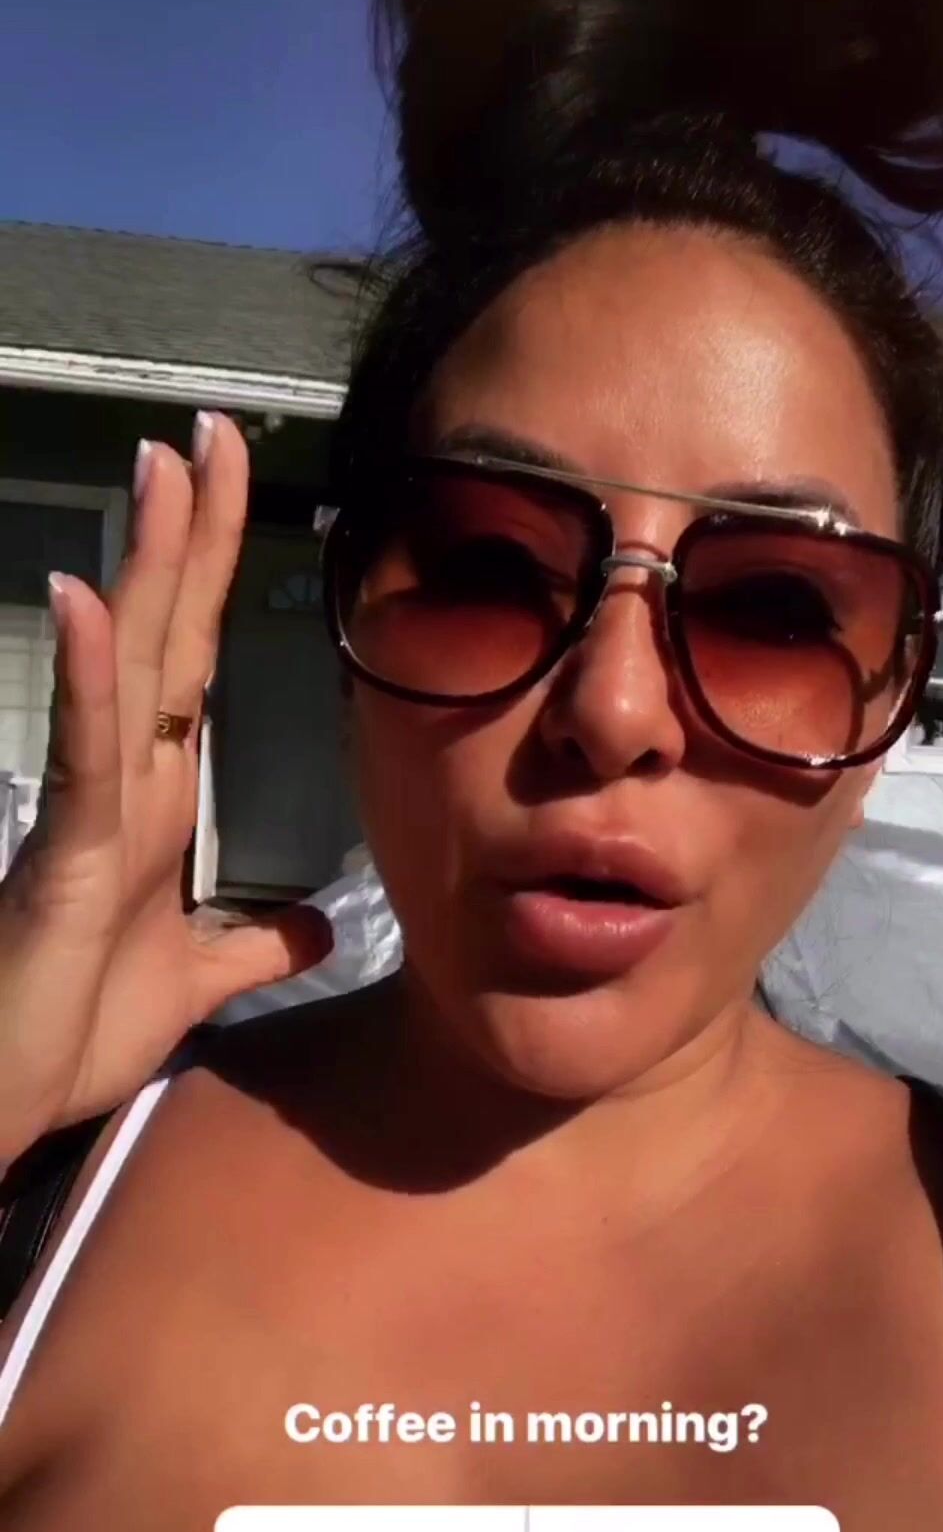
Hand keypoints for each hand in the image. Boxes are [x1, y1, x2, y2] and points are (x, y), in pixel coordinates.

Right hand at [0, 411, 331, 1162]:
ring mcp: (91, 810)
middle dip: (191, 532)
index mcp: (161, 798)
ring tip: (160, 470)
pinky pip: (82, 754)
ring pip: (126, 666)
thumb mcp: (196, 978)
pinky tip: (85, 604)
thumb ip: (255, 942)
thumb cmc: (73, 1028)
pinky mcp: (63, 855)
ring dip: (146, 569)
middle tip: (210, 431)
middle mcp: (127, 784)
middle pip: (167, 634)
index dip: (217, 573)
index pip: (197, 660)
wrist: (4, 1100)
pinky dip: (88, 679)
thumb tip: (322, 925)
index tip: (238, 483)